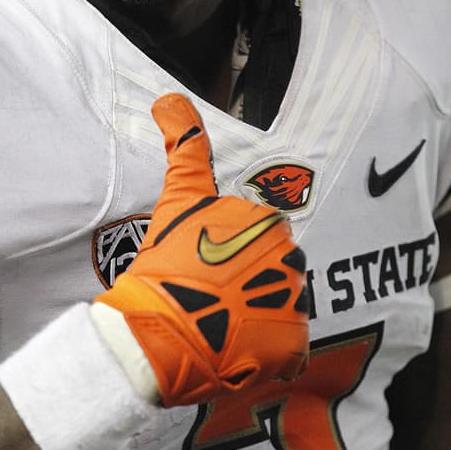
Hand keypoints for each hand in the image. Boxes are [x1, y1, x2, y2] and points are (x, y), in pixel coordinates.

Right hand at [94, 93, 308, 405]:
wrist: (158, 334)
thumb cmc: (163, 268)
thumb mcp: (176, 201)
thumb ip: (182, 147)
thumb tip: (169, 97)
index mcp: (266, 222)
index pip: (259, 235)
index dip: (228, 254)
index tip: (204, 268)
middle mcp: (288, 258)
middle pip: (273, 270)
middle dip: (246, 283)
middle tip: (208, 299)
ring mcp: (292, 302)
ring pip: (279, 306)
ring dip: (255, 316)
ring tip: (218, 327)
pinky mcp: (292, 344)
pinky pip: (289, 348)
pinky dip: (266, 352)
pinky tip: (235, 350)